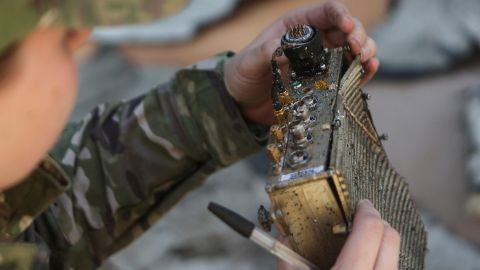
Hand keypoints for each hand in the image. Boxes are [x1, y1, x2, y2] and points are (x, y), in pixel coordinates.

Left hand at [224, 1, 378, 124]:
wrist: (242, 102)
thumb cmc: (243, 75)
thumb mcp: (249, 62)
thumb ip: (266, 53)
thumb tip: (289, 49)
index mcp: (296, 26)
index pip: (325, 12)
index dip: (340, 15)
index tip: (347, 27)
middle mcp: (313, 40)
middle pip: (346, 29)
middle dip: (358, 35)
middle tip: (359, 49)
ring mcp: (321, 61)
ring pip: (352, 50)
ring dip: (365, 52)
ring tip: (366, 61)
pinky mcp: (325, 81)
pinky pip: (348, 73)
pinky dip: (361, 72)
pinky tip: (367, 72)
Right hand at [277, 200, 399, 269]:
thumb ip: (288, 255)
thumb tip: (285, 231)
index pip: (371, 229)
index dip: (366, 211)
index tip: (360, 205)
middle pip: (391, 238)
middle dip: (377, 223)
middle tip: (361, 218)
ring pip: (396, 256)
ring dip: (381, 243)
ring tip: (361, 243)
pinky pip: (391, 269)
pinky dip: (381, 261)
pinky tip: (364, 263)